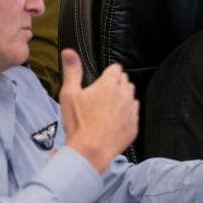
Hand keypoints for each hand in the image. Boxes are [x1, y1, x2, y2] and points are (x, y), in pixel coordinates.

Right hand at [58, 48, 138, 173]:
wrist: (91, 150)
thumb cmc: (79, 122)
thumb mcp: (69, 94)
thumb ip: (72, 70)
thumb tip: (68, 51)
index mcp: (109, 83)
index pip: (116, 68)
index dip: (108, 73)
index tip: (100, 81)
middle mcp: (124, 93)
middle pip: (125, 81)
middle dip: (116, 84)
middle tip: (101, 96)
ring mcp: (131, 109)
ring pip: (131, 96)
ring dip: (122, 98)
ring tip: (107, 108)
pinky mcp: (135, 124)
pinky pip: (133, 113)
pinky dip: (126, 114)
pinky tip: (114, 121)